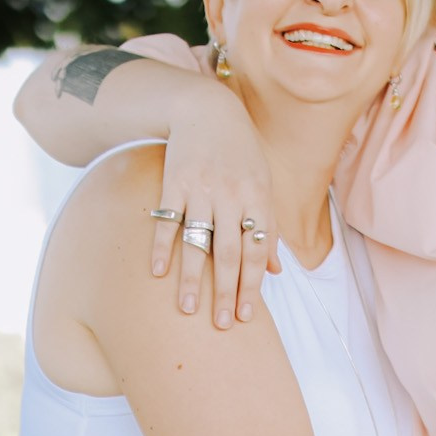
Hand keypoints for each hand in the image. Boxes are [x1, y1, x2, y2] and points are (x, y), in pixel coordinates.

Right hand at [151, 83, 279, 326]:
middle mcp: (232, 196)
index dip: (253, 284)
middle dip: (226, 292)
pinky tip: (159, 273)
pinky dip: (162, 246)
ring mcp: (202, 188)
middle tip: (222, 325)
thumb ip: (269, 228)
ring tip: (187, 309)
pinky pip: (168, 219)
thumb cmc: (241, 154)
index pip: (258, 250)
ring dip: (192, 279)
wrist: (208, 110)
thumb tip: (277, 272)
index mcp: (258, 198)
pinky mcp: (175, 180)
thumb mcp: (263, 184)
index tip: (246, 316)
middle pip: (230, 252)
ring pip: (197, 242)